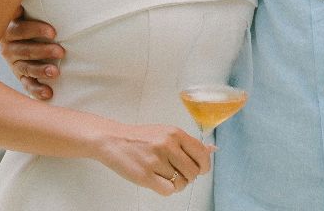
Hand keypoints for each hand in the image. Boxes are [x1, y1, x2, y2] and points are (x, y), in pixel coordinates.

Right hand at [0, 8, 63, 100]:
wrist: (20, 38)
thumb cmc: (29, 19)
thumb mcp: (25, 9)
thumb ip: (26, 2)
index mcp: (9, 29)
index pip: (20, 29)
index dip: (36, 30)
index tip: (54, 32)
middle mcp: (8, 48)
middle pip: (25, 50)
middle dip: (43, 51)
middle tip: (62, 52)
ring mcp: (14, 63)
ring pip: (26, 68)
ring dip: (41, 71)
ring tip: (57, 72)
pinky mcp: (20, 77)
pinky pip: (27, 85)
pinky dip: (37, 90)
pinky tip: (49, 94)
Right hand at [88, 118, 212, 195]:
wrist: (113, 140)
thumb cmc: (140, 138)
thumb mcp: (166, 133)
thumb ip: (187, 143)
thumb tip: (210, 150)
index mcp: (175, 133)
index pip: (202, 154)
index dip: (203, 166)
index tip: (199, 169)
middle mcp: (167, 145)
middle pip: (193, 172)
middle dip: (188, 177)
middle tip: (178, 173)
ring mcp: (156, 161)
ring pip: (181, 183)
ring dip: (176, 184)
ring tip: (166, 176)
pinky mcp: (145, 176)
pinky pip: (168, 190)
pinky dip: (166, 189)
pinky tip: (159, 181)